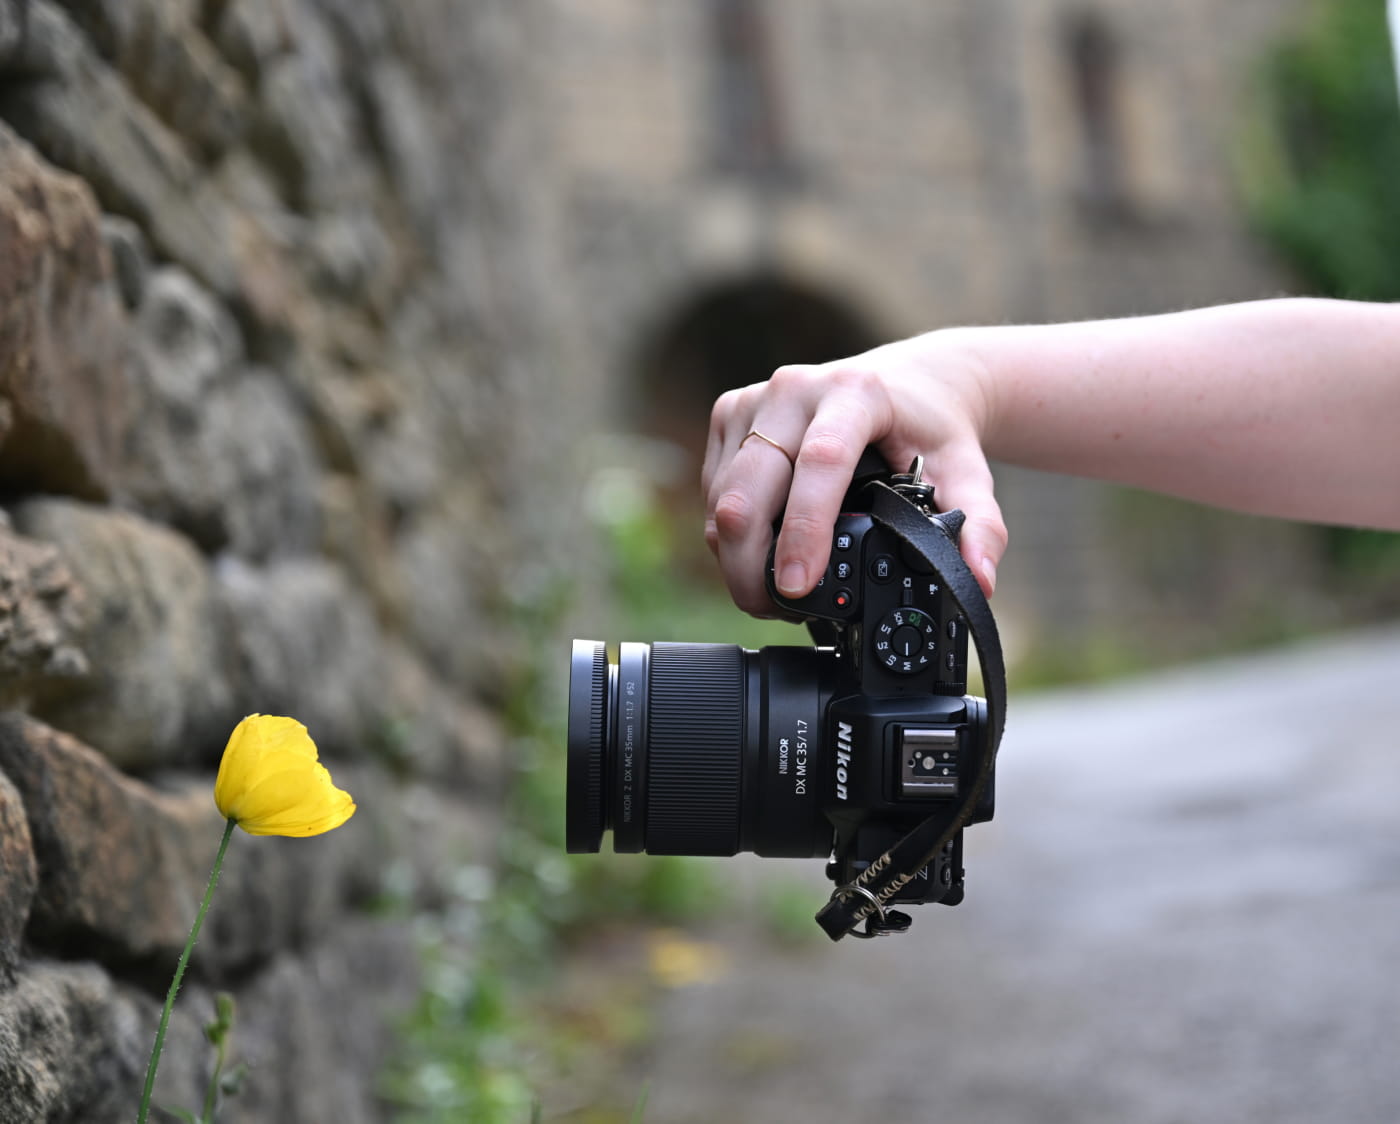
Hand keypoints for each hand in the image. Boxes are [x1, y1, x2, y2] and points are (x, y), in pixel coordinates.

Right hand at [702, 330, 1008, 615]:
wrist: (910, 380)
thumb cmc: (930, 427)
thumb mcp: (967, 473)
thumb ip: (980, 527)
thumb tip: (977, 579)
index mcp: (855, 396)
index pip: (819, 463)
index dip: (804, 530)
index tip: (798, 586)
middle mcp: (795, 389)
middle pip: (747, 489)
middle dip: (750, 564)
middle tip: (774, 610)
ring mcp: (755, 399)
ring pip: (721, 496)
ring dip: (735, 555)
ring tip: (769, 593)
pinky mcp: (730, 413)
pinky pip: (713, 488)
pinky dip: (728, 531)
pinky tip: (759, 554)